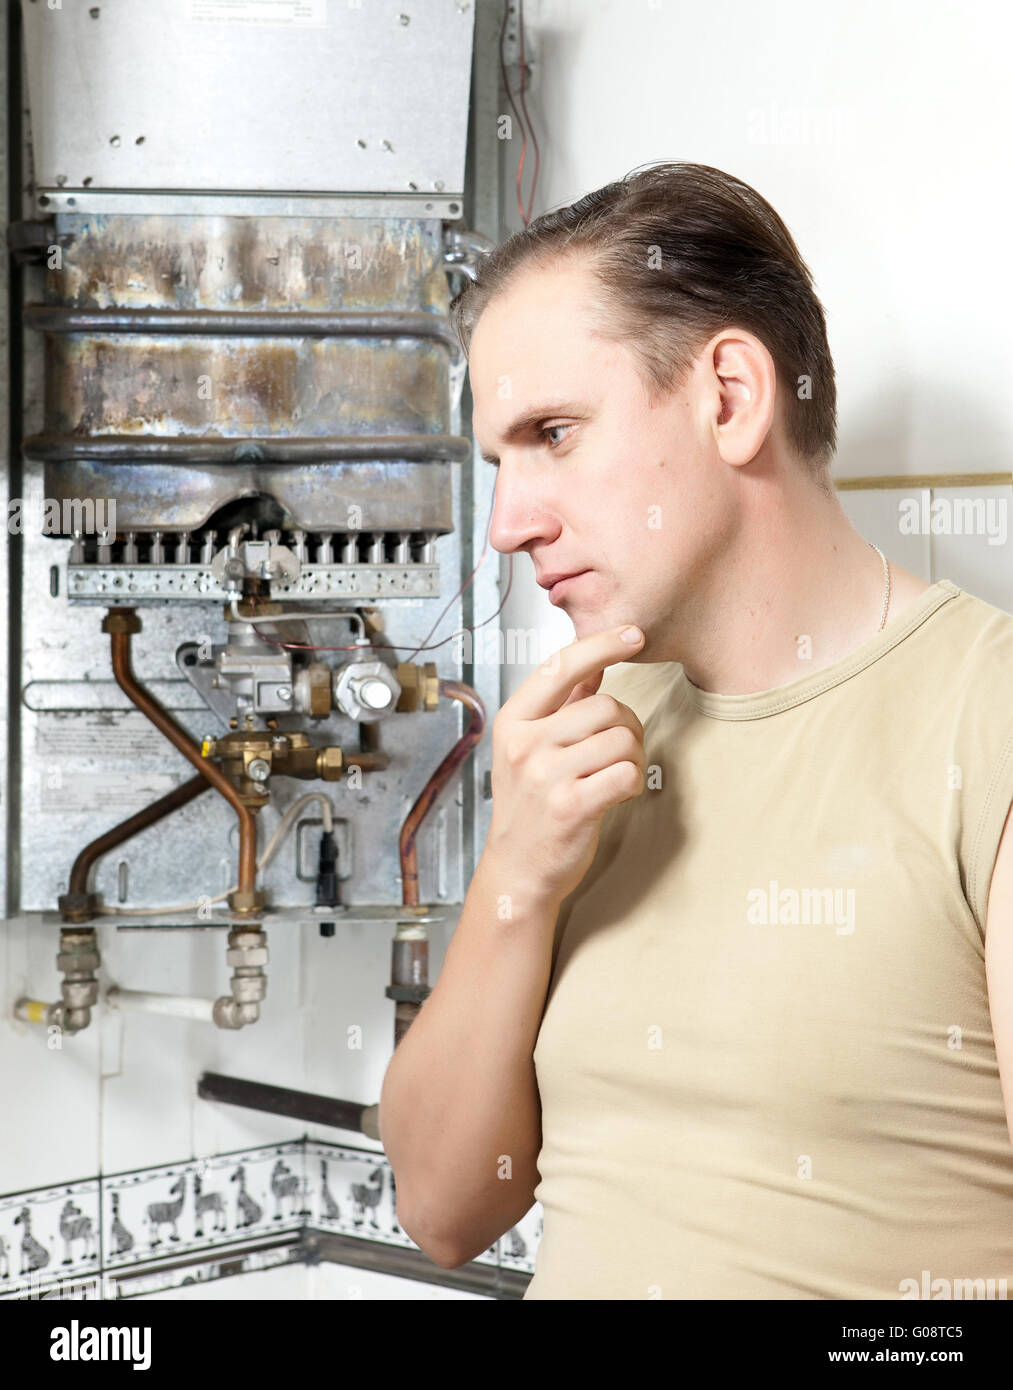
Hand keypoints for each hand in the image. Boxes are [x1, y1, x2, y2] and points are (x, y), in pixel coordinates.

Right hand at [484, 624, 647, 906]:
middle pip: (605, 706)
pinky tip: (617, 794)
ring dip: (632, 757)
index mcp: (513, 722)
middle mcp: (526, 744)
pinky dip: (633, 782)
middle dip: (627, 725)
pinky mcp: (572, 805)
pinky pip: (626, 773)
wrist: (517, 870)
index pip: (560, 667)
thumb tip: (595, 663)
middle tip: (620, 750)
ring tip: (614, 775)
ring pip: (621, 739)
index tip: (634, 634)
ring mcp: (547, 775)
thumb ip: (561, 706)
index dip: (601, 644)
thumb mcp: (530, 749)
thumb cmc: (529, 808)